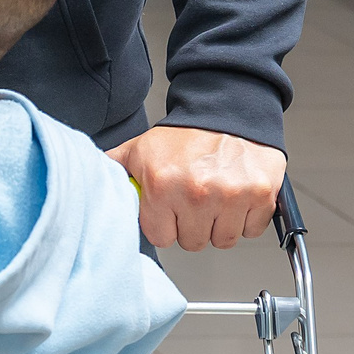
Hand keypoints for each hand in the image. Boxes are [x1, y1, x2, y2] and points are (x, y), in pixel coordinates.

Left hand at [110, 126, 286, 250]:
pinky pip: (251, 230)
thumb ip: (115, 171)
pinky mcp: (261, 196)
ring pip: (223, 241)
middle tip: (193, 201)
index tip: (168, 211)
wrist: (227, 111)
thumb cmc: (184, 136)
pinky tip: (235, 197)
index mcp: (162, 184)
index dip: (164, 225)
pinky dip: (245, 219)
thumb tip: (92, 185)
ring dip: (219, 225)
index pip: (161, 237)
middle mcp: (197, 193)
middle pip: (193, 242)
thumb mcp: (139, 149)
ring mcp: (231, 196)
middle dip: (191, 226)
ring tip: (214, 198)